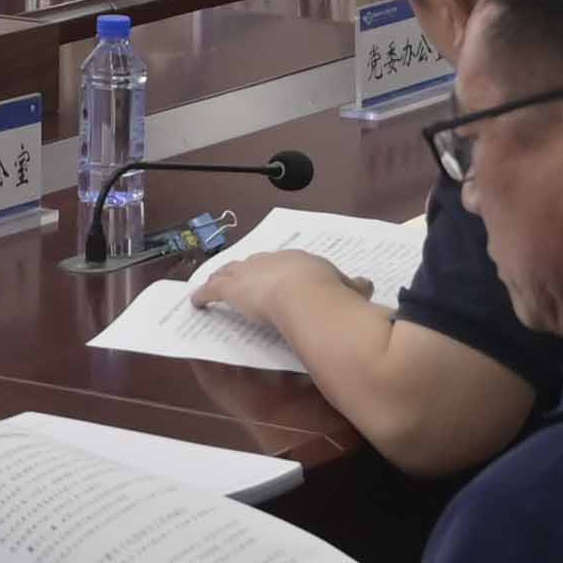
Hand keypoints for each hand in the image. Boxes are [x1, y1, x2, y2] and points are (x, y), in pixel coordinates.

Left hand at [198, 248, 341, 343]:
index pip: (280, 262)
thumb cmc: (326, 290)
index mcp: (296, 259)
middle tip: (238, 277)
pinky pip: (212, 290)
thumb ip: (352, 286)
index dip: (273, 270)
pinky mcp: (230, 289)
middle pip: (251, 263)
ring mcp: (248, 273)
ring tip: (214, 283)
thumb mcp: (345, 287)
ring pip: (228, 272)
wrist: (304, 292)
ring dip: (221, 277)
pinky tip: (195, 302)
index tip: (272, 276)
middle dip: (244, 270)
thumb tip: (366, 283)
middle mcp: (269, 261)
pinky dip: (203, 295)